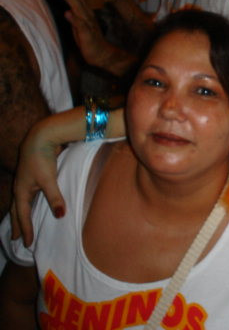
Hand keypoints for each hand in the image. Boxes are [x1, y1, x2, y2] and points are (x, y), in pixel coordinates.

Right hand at [10, 121, 64, 246]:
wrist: (41, 137)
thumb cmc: (43, 159)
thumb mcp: (49, 179)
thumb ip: (55, 198)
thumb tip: (60, 216)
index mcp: (21, 192)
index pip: (23, 215)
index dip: (26, 229)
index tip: (28, 244)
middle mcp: (20, 188)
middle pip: (16, 211)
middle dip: (17, 225)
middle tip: (15, 238)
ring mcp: (25, 181)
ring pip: (20, 203)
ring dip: (20, 214)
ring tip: (21, 223)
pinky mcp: (32, 176)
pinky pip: (27, 195)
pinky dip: (27, 203)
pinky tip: (32, 202)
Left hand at [54, 0, 111, 68]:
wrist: (102, 54)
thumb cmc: (89, 39)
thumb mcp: (80, 23)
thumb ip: (75, 14)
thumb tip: (68, 6)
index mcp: (85, 12)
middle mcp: (88, 15)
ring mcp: (89, 24)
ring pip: (79, 8)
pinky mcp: (88, 36)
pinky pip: (82, 27)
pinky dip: (75, 20)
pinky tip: (68, 13)